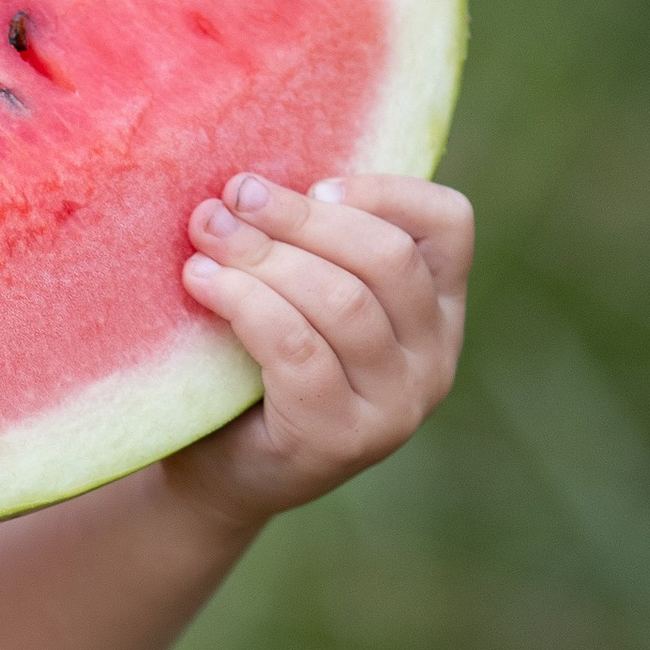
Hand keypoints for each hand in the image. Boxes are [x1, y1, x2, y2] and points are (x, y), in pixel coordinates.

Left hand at [169, 168, 472, 531]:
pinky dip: (245, 304)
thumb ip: (311, 245)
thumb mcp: (301, 295)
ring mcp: (396, 407)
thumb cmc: (256, 365)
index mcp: (437, 311)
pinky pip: (298, 350)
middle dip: (301, 218)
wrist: (219, 473)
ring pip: (342, 302)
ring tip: (205, 236)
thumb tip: (256, 176)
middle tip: (232, 198)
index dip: (384, 190)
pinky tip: (201, 282)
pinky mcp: (343, 440)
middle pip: (387, 258)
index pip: (448, 225)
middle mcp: (434, 361)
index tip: (312, 181)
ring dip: (264, 257)